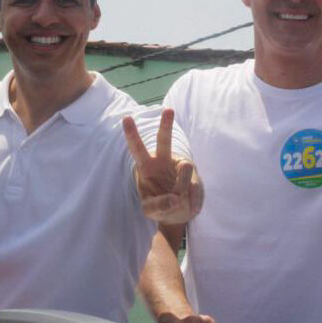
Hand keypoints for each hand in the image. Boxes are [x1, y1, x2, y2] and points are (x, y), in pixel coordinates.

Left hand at [123, 108, 202, 223]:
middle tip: (168, 110)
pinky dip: (191, 200)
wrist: (179, 212)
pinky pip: (194, 185)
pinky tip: (189, 205)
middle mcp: (163, 161)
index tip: (126, 117)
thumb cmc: (158, 205)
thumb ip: (158, 205)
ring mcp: (180, 168)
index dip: (131, 134)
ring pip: (185, 167)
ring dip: (181, 188)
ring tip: (178, 202)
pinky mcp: (195, 178)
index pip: (137, 148)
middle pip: (164, 140)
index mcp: (146, 166)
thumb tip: (176, 198)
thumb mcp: (151, 210)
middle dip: (166, 125)